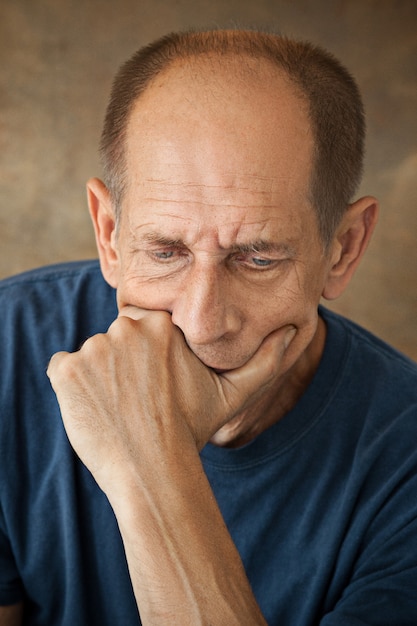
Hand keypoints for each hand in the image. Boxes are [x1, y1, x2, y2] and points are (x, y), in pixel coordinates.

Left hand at [47, 306, 293, 492]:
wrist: (153, 469)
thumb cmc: (193, 430)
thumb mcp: (234, 394)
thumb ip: (265, 359)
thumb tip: (292, 329)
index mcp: (161, 325)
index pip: (144, 327)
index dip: (148, 356)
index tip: (154, 382)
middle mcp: (125, 329)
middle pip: (117, 339)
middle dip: (124, 363)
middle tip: (138, 398)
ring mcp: (92, 349)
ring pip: (92, 355)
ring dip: (99, 376)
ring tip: (119, 408)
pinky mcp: (66, 371)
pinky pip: (63, 369)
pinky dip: (73, 386)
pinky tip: (95, 409)